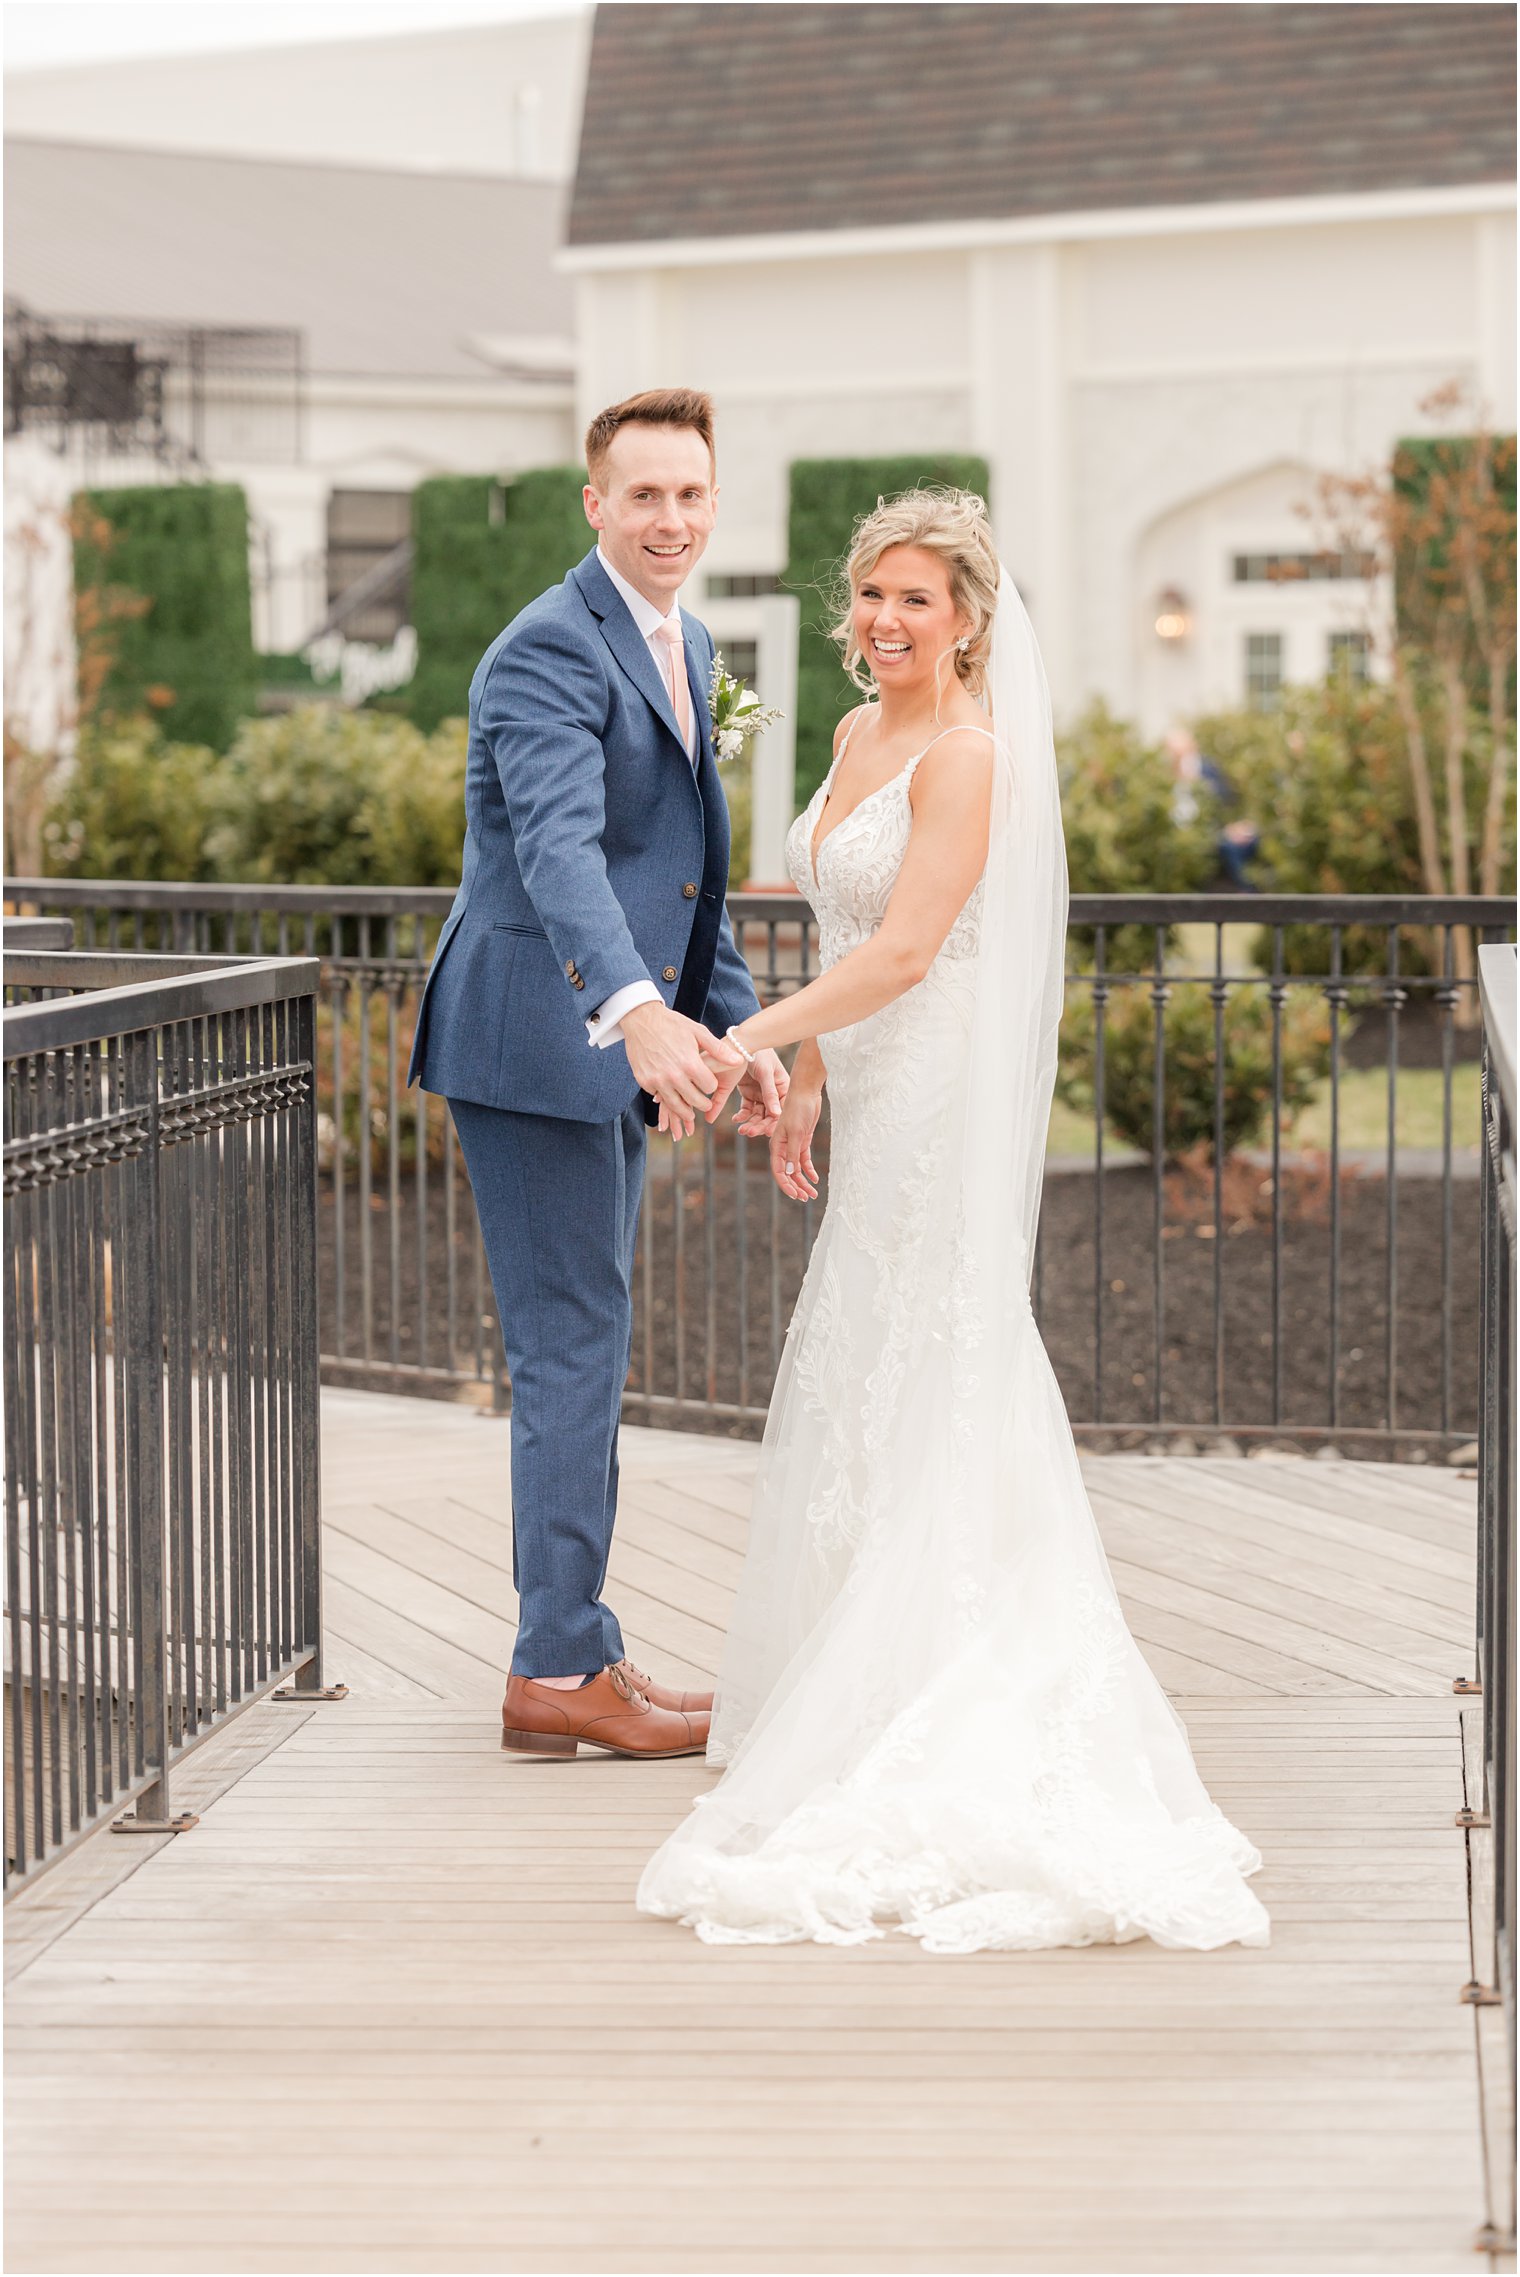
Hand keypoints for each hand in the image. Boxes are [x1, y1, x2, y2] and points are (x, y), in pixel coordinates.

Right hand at [622, 1002, 726, 1140]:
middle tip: (705, 1104)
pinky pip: (658, 1097)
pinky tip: (670, 1095)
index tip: (709, 1083)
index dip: (711, 1085)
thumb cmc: (672, 1024)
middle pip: (695, 1101)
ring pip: (676, 1106)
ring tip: (690, 1113)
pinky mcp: (645, 1081)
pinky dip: (665, 1098)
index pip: (709, 1087)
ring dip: (685, 1111)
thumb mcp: (698, 1032)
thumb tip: (739, 1060)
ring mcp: (658, 1080)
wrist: (642, 1020)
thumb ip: (719, 1050)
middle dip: (702, 1104)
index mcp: (690, 1064)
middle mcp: (674, 1076)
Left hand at [730, 1048, 787, 1138]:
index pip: (781, 1109)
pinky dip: (742, 1115)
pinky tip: (736, 1119)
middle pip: (769, 1115)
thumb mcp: (765, 1073)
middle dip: (760, 1125)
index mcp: (784, 1089)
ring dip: (750, 1122)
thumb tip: (777, 1115)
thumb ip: (770, 1094)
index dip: (775, 1122)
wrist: (741, 1042)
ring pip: (757, 1115)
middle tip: (749, 1132)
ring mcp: (761, 1094)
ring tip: (742, 1129)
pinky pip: (746, 1109)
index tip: (766, 1132)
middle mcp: (774, 1094)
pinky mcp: (749, 1094)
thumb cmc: (759, 1053)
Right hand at [769, 1082, 822, 1201]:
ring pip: (797, 1169)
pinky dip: (809, 1170)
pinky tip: (815, 1179)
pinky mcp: (803, 1141)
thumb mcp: (797, 1132)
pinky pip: (804, 1160)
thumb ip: (793, 1153)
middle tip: (806, 1198)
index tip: (795, 1196)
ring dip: (804, 1181)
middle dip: (796, 1186)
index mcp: (777, 1146)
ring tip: (813, 1194)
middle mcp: (783, 1148)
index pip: (779, 1171)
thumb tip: (790, 1173)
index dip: (786, 1185)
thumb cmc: (798, 1109)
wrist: (807, 1093)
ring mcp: (793, 1145)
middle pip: (788, 1173)